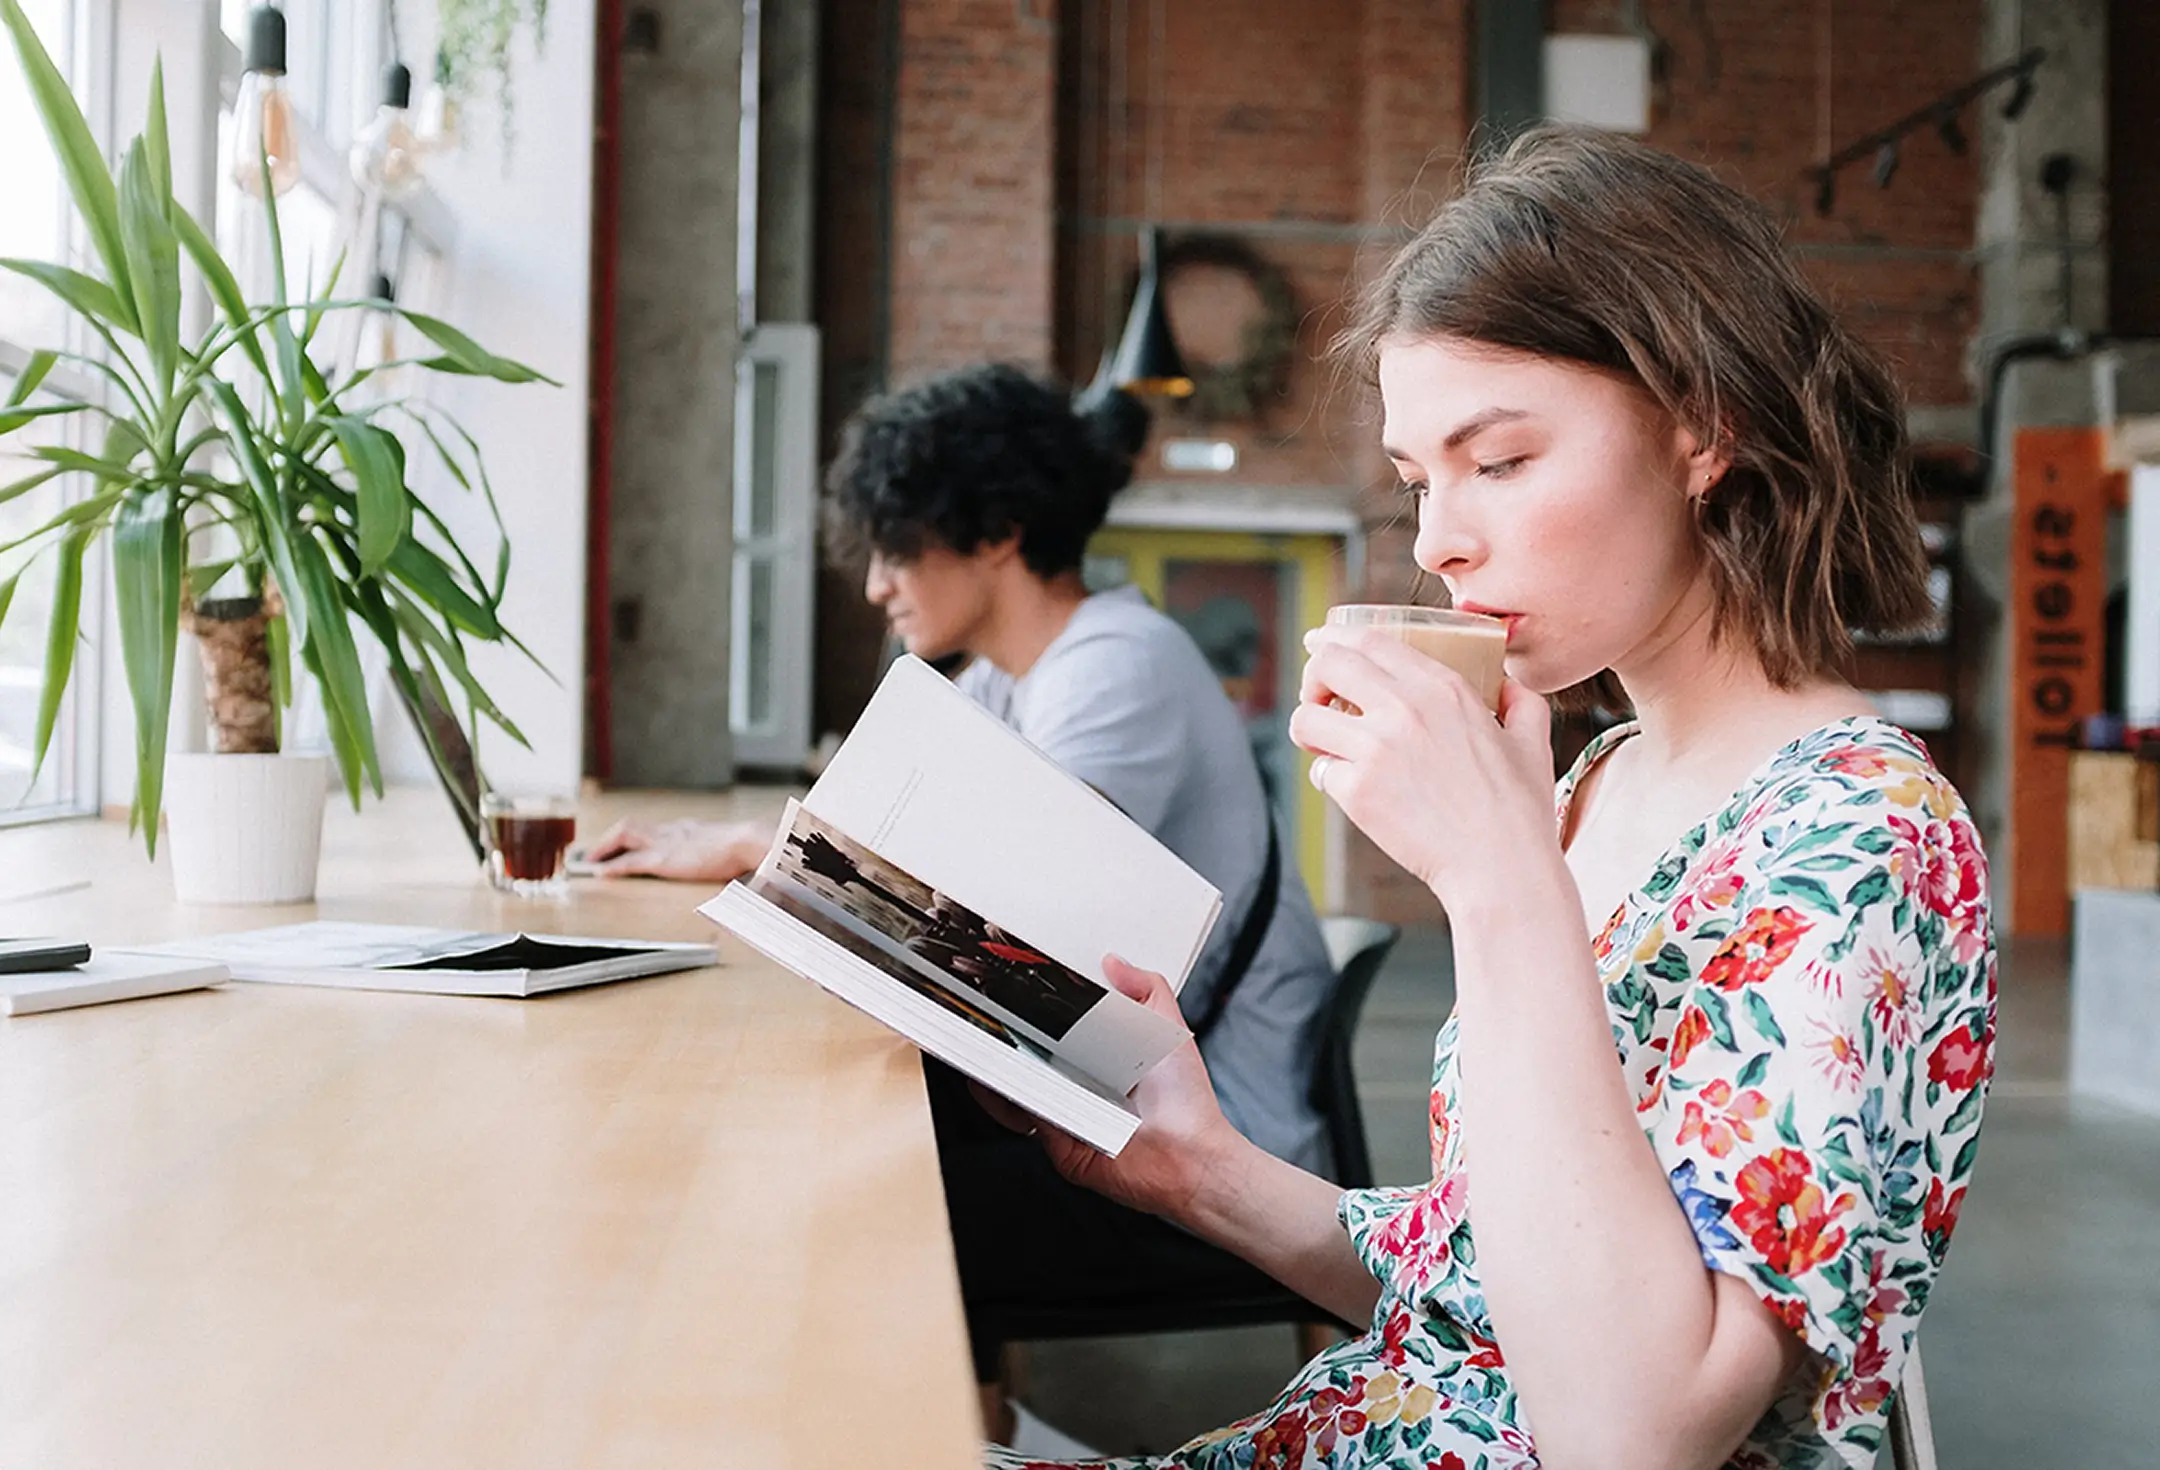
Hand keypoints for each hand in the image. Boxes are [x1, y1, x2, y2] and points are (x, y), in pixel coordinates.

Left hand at [581, 817, 771, 882]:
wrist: (748, 842)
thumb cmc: (746, 848)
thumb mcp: (727, 850)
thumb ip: (719, 857)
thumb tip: (727, 872)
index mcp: (687, 829)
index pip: (652, 829)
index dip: (633, 837)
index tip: (623, 844)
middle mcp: (672, 831)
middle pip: (631, 826)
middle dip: (610, 838)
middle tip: (595, 852)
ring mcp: (666, 843)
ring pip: (624, 835)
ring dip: (604, 847)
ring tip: (590, 862)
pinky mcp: (664, 859)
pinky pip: (630, 861)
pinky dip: (613, 866)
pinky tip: (601, 873)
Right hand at [973, 956, 1244, 1219]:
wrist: (1189, 1157)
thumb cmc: (1185, 1100)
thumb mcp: (1170, 1028)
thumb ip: (1146, 989)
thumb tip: (1113, 961)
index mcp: (1101, 1055)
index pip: (1056, 1025)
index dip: (1034, 1007)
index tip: (1013, 985)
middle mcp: (1078, 1082)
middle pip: (1027, 1051)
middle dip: (1004, 1028)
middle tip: (985, 1004)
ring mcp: (1063, 1110)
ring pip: (1014, 1081)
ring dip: (993, 1059)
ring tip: (978, 1032)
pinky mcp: (1053, 1140)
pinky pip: (1018, 1114)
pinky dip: (998, 1095)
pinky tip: (989, 1073)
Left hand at [1290, 626, 1558, 907]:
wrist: (1501, 866)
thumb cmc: (1520, 810)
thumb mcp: (1532, 740)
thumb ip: (1520, 701)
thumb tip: (1506, 686)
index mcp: (1443, 688)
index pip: (1370, 641)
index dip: (1335, 638)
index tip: (1322, 642)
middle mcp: (1405, 709)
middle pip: (1327, 664)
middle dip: (1312, 676)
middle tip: (1319, 697)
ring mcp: (1377, 750)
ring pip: (1306, 718)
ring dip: (1308, 728)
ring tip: (1323, 743)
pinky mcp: (1358, 791)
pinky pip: (1320, 771)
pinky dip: (1329, 778)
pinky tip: (1349, 788)